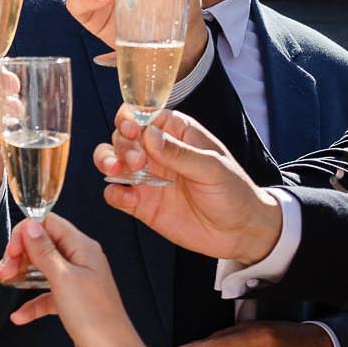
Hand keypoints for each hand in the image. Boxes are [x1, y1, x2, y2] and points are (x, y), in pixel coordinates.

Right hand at [0, 212, 155, 346]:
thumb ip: (44, 250)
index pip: (48, 224)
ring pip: (41, 270)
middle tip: (3, 270)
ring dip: (20, 276)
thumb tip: (30, 226)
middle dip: (18, 255)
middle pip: (42, 246)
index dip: (25, 234)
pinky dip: (31, 303)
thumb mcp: (63, 278)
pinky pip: (46, 295)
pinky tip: (19, 315)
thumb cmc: (95, 317)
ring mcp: (77, 281)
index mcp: (82, 247)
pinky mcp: (72, 302)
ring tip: (0, 281)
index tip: (11, 251)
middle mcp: (81, 261)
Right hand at [96, 109, 283, 265]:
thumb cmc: (233, 192)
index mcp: (176, 132)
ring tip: (116, 171)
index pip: (144, 114)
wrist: (239, 232)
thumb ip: (179, 152)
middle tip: (136, 161)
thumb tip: (149, 134)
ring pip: (112, 160)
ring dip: (107, 162)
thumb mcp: (212, 168)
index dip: (131, 118)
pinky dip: (114, 193)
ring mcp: (147, 177)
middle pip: (123, 136)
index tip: (132, 129)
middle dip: (122, 144)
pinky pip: (116, 194)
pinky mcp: (141, 203)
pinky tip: (128, 199)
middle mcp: (157, 151)